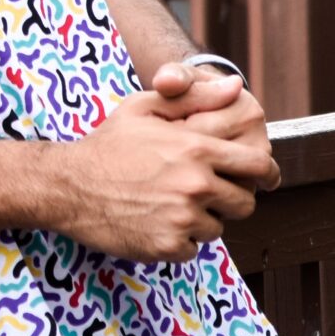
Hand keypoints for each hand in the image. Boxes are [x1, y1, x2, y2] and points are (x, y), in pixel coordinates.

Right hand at [48, 83, 277, 263]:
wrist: (67, 186)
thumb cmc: (107, 144)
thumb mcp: (143, 108)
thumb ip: (193, 97)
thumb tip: (235, 87)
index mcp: (196, 149)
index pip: (257, 166)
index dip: (267, 173)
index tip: (266, 179)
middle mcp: (195, 185)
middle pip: (244, 203)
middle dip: (230, 199)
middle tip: (202, 193)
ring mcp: (183, 218)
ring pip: (217, 227)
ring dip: (200, 219)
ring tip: (167, 205)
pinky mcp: (169, 246)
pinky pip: (193, 248)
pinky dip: (179, 239)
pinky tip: (153, 222)